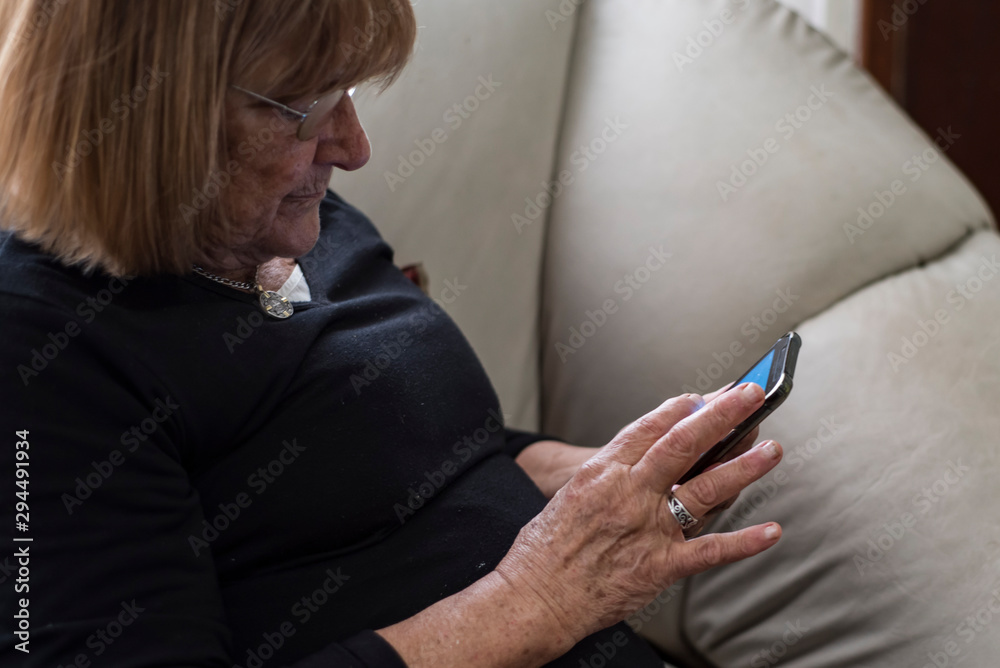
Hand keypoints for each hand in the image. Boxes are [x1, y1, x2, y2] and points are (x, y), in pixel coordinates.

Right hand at [494, 384, 782, 644]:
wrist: (533, 598)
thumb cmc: (544, 550)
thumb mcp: (570, 495)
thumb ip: (608, 476)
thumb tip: (641, 462)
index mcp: (602, 471)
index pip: (649, 428)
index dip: (681, 408)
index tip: (702, 395)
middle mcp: (628, 492)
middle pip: (683, 443)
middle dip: (721, 415)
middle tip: (750, 394)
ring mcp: (647, 528)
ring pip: (705, 488)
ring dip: (743, 467)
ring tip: (772, 449)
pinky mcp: (659, 566)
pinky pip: (711, 551)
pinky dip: (744, 542)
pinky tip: (771, 531)